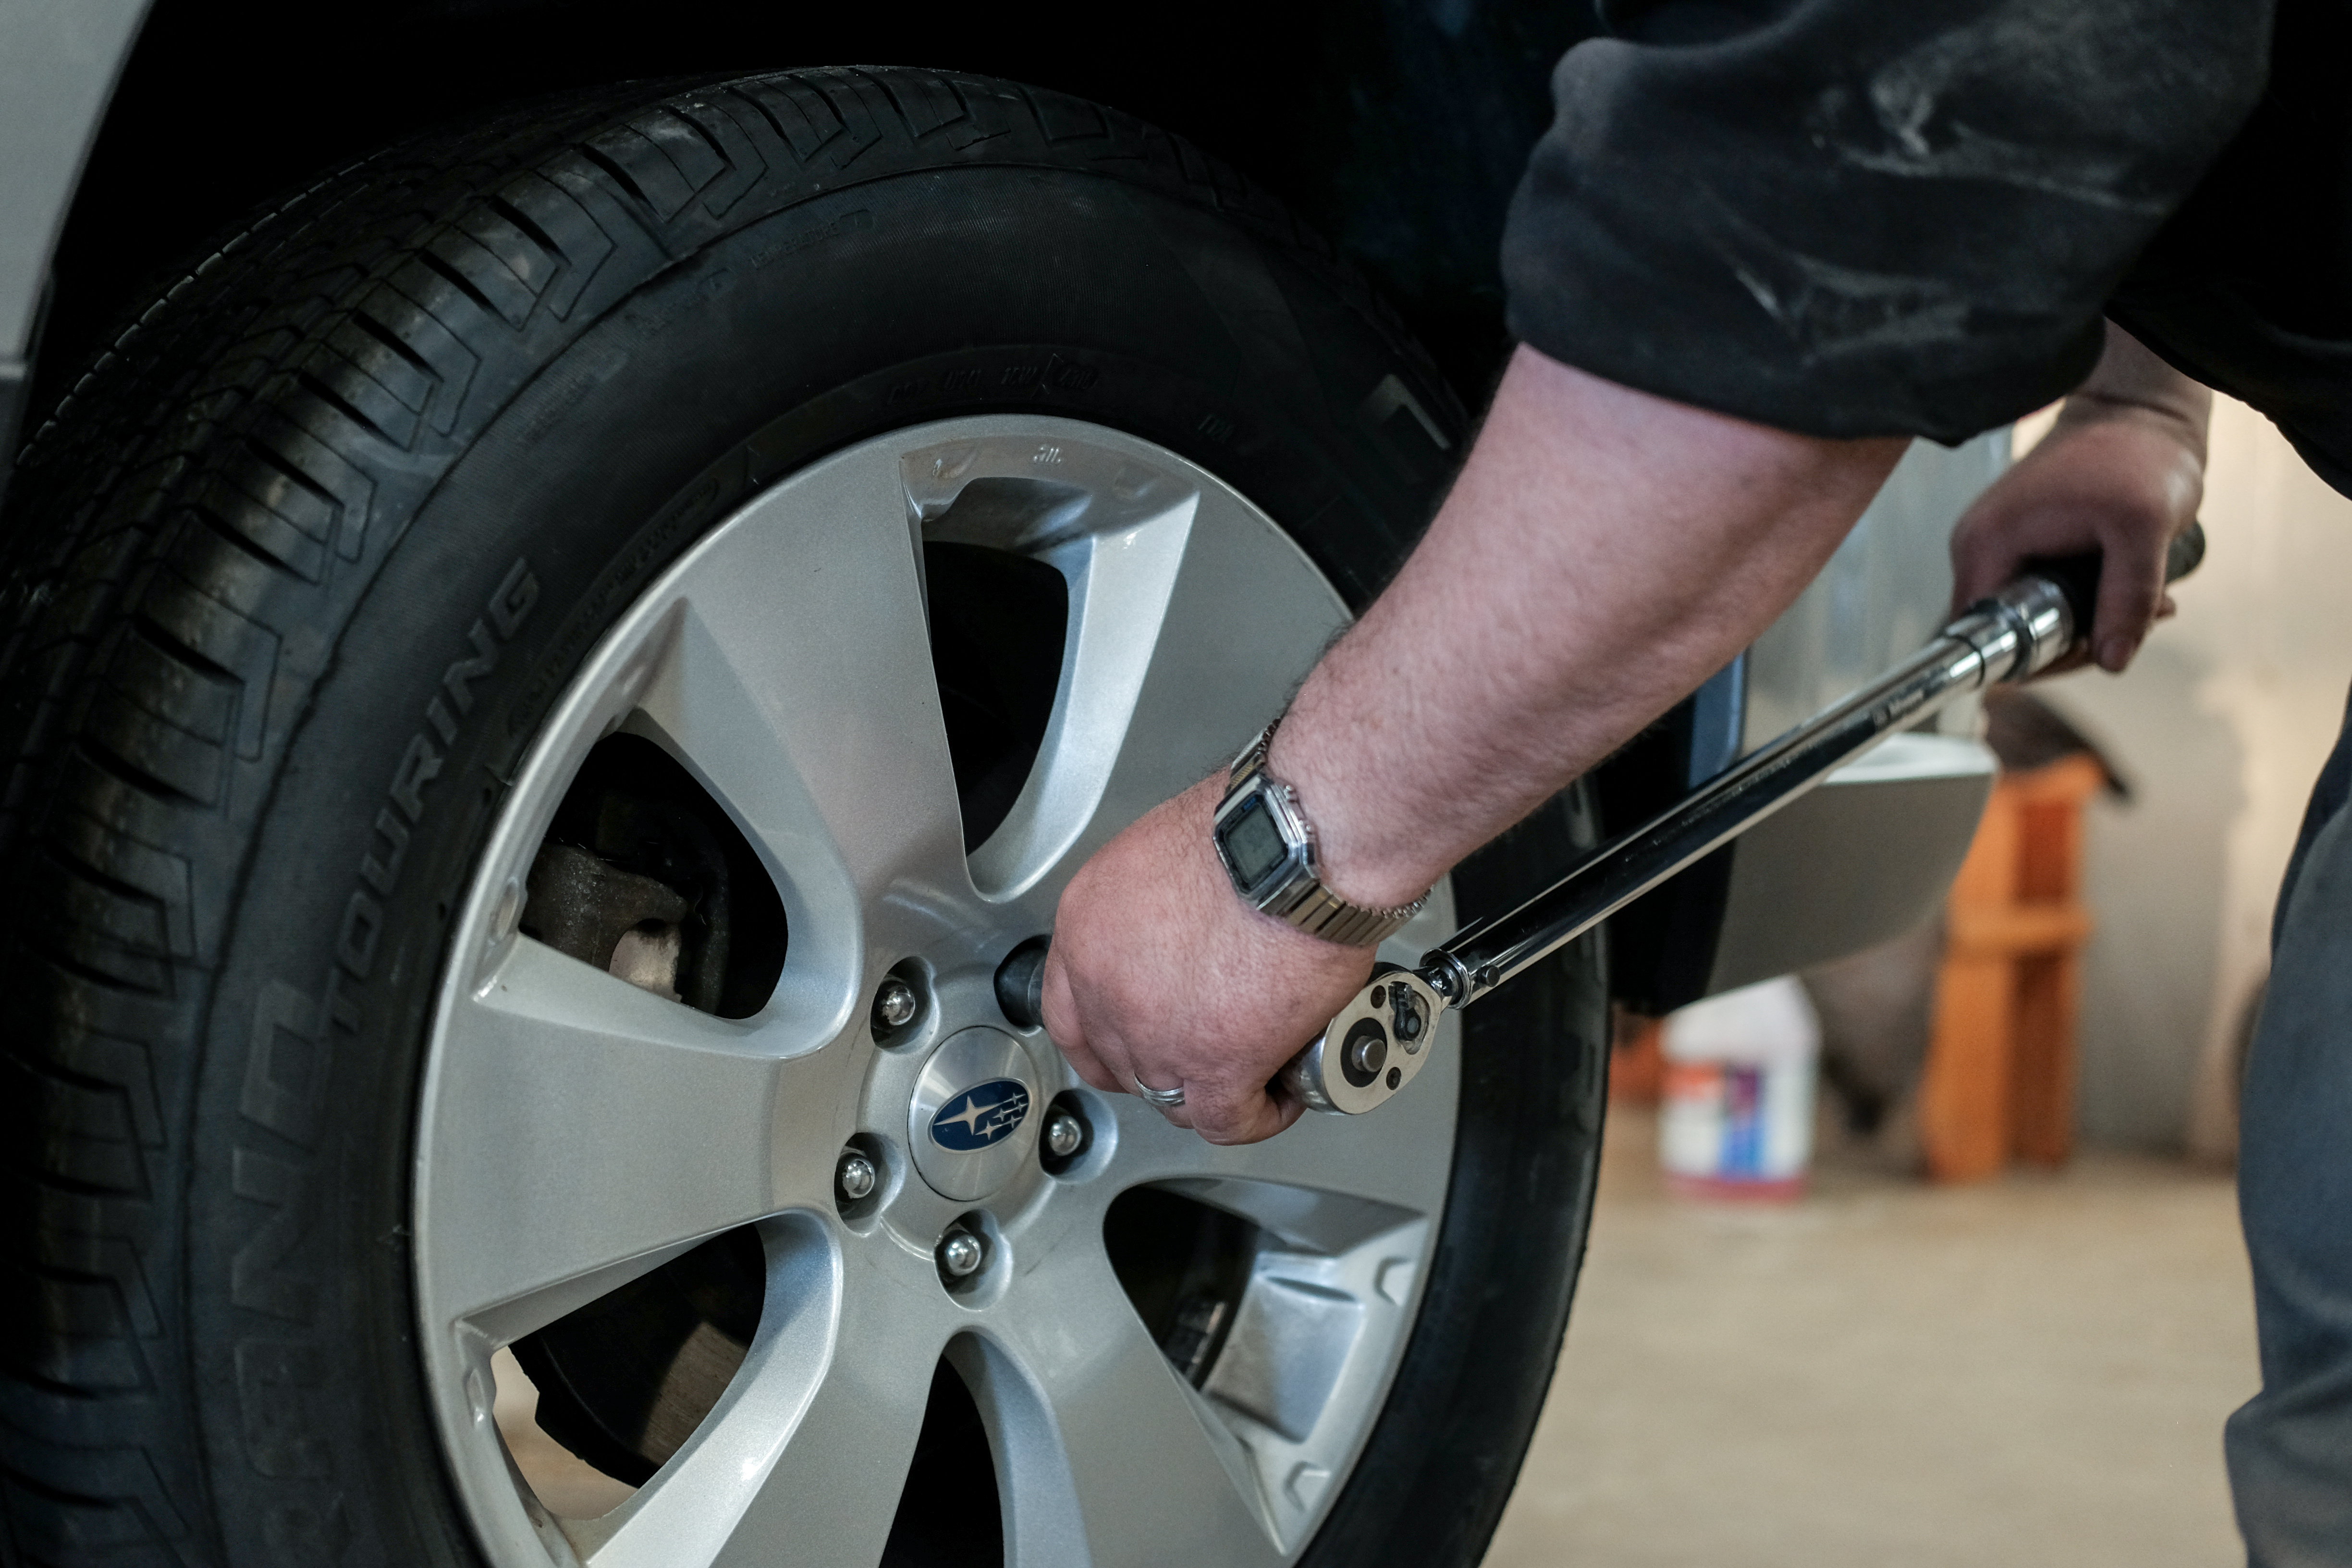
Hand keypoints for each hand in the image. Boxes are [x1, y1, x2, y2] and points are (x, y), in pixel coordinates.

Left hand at [1039, 776, 1372, 1143]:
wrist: (1298, 843)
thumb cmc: (1252, 826)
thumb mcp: (1168, 851)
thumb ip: (1157, 902)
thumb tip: (1185, 928)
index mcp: (1089, 924)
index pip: (1070, 1010)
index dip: (1106, 1037)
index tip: (1137, 1039)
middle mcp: (1106, 985)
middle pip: (1119, 1060)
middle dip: (1164, 1064)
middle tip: (1208, 1050)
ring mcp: (1153, 1033)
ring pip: (1168, 1097)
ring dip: (1208, 1093)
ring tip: (1253, 1070)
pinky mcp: (1215, 1064)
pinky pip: (1225, 1120)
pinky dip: (1257, 1116)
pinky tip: (1282, 1096)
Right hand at [1949, 324, 2208, 674]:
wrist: (2139, 410)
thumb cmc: (2134, 451)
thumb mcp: (2143, 530)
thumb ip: (2127, 599)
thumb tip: (2114, 660)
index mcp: (1988, 544)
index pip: (1986, 636)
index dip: (2038, 659)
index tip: (2091, 650)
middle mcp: (1982, 548)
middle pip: (2012, 634)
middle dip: (2077, 640)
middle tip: (2132, 623)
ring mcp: (2002, 546)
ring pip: (2037, 618)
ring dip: (2092, 621)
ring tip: (2146, 602)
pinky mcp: (2026, 544)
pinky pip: (2047, 596)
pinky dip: (2091, 600)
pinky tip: (2131, 585)